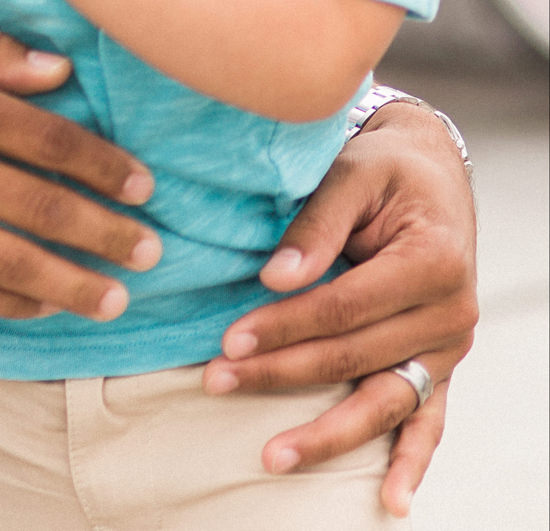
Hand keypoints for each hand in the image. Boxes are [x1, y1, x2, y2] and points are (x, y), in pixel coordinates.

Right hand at [0, 17, 161, 322]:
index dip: (101, 164)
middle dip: (105, 232)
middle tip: (151, 249)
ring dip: (69, 284)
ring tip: (112, 298)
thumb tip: (57, 71)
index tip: (142, 183)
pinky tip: (36, 306)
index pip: (44, 136)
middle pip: (39, 205)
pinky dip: (3, 301)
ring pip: (6, 260)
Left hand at [201, 99, 476, 516]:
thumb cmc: (384, 168)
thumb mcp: (352, 172)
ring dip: (326, 433)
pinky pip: (428, 421)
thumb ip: (316, 222)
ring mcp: (448, 347)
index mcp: (431, 261)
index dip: (286, 325)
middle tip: (216, 380)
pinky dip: (410, 463)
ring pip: (384, 402)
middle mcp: (449, 313)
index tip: (229, 337)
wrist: (431, 172)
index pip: (344, 307)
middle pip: (353, 357)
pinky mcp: (440, 365)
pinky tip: (390, 502)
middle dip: (281, 373)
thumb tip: (272, 277)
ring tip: (271, 456)